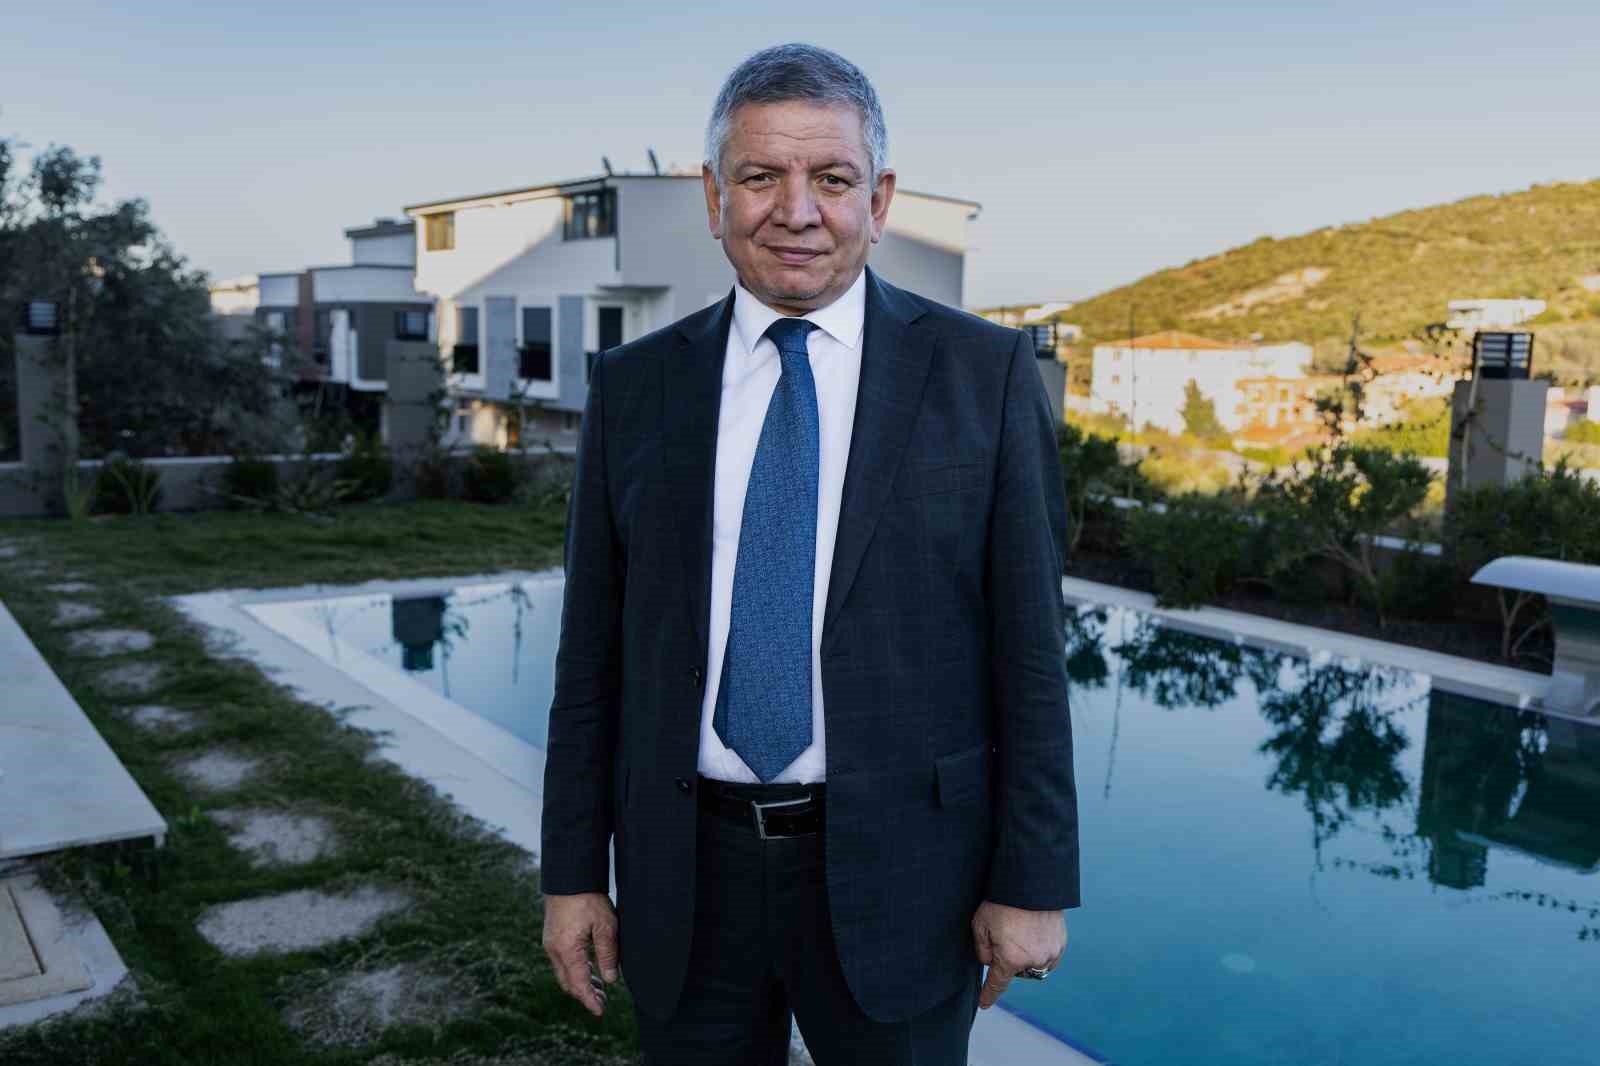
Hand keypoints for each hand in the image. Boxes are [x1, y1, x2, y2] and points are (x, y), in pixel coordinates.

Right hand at [542, 892, 619, 1017]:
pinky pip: (562, 962)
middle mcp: (554, 951)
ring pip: (564, 973)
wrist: (568, 877)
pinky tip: (588, 968)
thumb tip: (611, 980)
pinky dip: (575, 970)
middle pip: (569, 983)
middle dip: (585, 994)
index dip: (590, 1000)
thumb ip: (608, 955)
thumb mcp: (605, 926)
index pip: (579, 984)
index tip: (600, 1011)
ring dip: (580, 982)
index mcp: (568, 951)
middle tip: (603, 1001)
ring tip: (599, 987)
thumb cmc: (588, 898)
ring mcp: (551, 944)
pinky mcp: (552, 937)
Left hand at [971, 900, 1066, 1009]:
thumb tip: (991, 962)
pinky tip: (1033, 935)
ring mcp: (1050, 953)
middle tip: (1003, 936)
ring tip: (1020, 933)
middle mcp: (1033, 961)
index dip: (989, 995)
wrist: (1031, 882)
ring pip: (1034, 966)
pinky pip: (1048, 957)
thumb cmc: (1002, 902)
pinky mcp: (1060, 944)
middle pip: (1015, 971)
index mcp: (1011, 959)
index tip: (984, 1004)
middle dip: (1008, 961)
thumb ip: (982, 950)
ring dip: (1026, 958)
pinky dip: (1039, 951)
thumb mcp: (980, 925)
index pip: (997, 984)